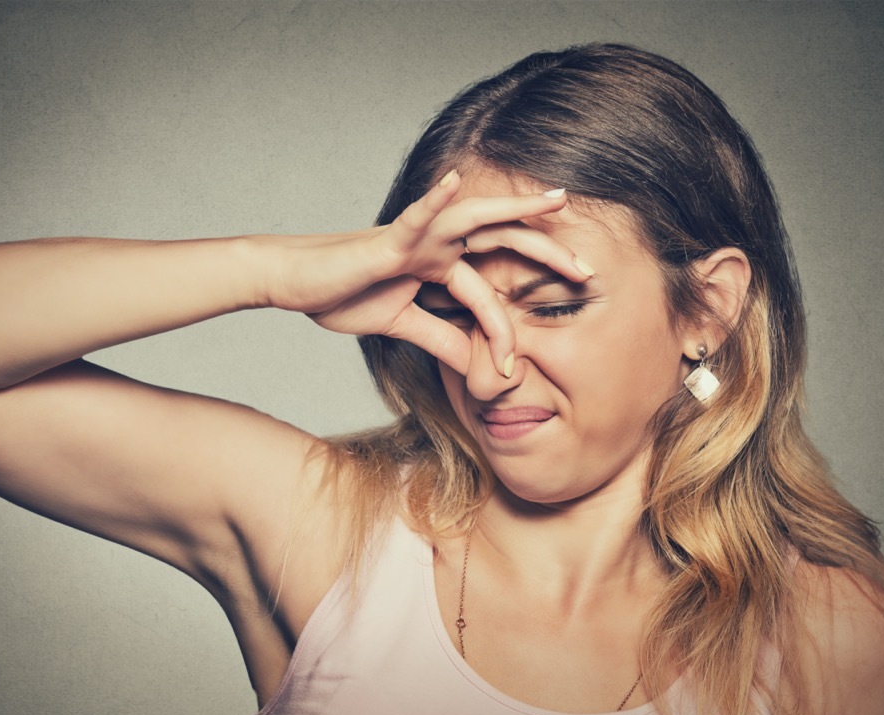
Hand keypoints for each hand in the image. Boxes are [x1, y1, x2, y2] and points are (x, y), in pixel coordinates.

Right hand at [258, 171, 589, 375]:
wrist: (295, 283)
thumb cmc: (343, 296)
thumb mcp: (403, 327)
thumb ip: (443, 338)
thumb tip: (479, 364)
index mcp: (440, 267)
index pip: (492, 287)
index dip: (514, 321)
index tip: (525, 363)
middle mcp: (436, 246)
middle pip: (501, 243)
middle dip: (545, 253)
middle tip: (587, 269)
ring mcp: (416, 239)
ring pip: (473, 219)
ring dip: (515, 209)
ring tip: (553, 201)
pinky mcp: (388, 241)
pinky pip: (416, 217)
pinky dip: (437, 200)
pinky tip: (458, 181)